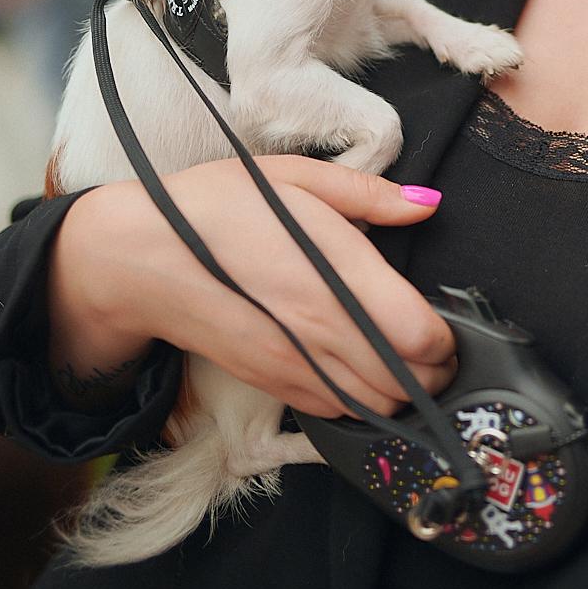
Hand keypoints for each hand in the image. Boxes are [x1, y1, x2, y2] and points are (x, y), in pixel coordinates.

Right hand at [46, 158, 455, 418]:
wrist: (140, 258)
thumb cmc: (216, 207)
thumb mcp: (292, 178)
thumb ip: (368, 193)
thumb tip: (426, 202)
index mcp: (332, 272)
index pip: (419, 334)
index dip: (447, 336)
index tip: (446, 320)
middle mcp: (319, 329)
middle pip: (408, 382)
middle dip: (436, 368)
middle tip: (437, 341)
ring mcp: (295, 365)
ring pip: (377, 406)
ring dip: (404, 389)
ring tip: (405, 355)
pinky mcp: (273, 383)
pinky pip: (338, 411)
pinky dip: (363, 399)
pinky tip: (361, 368)